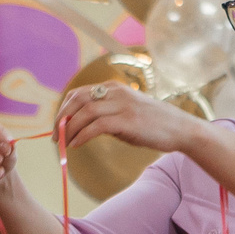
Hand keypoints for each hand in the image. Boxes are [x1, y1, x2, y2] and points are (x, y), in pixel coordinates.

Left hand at [55, 83, 206, 158]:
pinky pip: (96, 126)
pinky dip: (82, 135)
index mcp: (113, 88)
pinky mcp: (127, 121)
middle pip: (77, 100)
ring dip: (69, 129)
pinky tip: (76, 145)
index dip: (63, 110)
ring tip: (63, 143)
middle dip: (61, 119)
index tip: (57, 126)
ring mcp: (122, 105)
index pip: (77, 93)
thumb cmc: (151, 124)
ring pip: (84, 113)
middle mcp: (115, 92)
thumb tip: (81, 126)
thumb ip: (105, 114)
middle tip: (55, 137)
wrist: (179, 129)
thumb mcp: (125, 113)